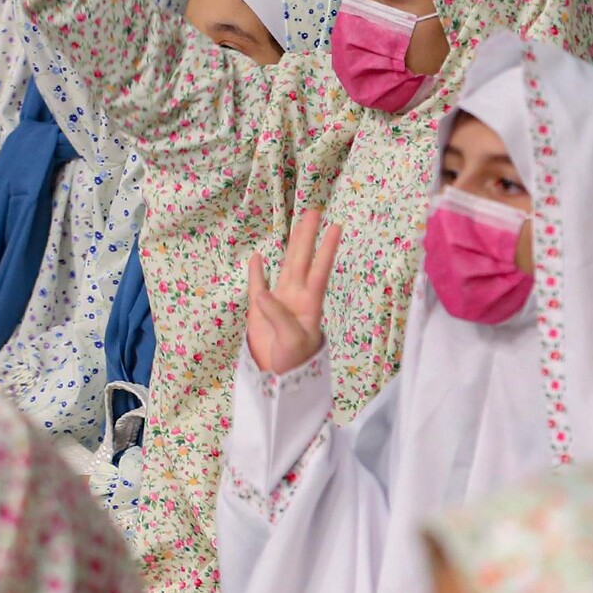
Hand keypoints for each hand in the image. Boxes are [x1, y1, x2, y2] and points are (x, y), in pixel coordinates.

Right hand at [245, 210, 340, 374]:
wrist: (280, 380)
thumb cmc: (295, 362)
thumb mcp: (293, 341)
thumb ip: (279, 316)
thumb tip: (262, 294)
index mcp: (310, 303)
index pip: (320, 270)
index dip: (326, 249)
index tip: (336, 227)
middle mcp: (297, 296)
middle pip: (303, 260)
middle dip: (308, 236)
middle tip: (315, 211)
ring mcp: (279, 301)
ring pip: (285, 266)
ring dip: (291, 246)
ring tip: (297, 223)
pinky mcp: (259, 311)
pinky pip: (257, 286)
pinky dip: (256, 272)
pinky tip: (258, 256)